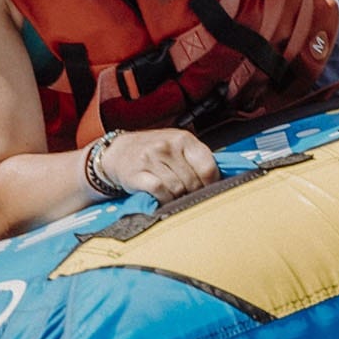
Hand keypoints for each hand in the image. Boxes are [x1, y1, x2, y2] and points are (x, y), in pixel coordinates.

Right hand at [99, 128, 218, 198]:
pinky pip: (160, 192)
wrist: (119, 151)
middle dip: (192, 191)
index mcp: (183, 139)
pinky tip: (162, 196)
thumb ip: (198, 159)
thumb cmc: (154, 151)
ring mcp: (151, 159)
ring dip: (177, 196)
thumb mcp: (178, 146)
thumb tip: (219, 181)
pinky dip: (164, 199)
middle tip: (187, 192)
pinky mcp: (138, 174)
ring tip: (172, 192)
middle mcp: (167, 146)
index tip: (208, 188)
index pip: (208, 166)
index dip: (212, 183)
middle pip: (193, 181)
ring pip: (177, 189)